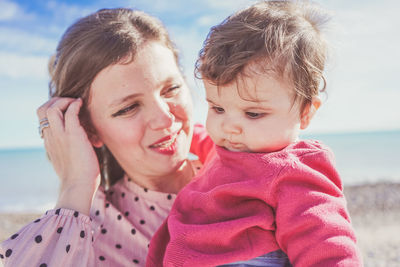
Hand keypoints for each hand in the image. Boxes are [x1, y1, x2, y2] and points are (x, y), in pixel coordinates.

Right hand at [37, 97, 100, 214]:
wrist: (79, 187)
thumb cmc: (78, 177)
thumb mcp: (68, 161)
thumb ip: (68, 151)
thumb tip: (80, 146)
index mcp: (49, 143)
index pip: (42, 119)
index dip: (52, 109)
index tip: (65, 109)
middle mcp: (51, 137)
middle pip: (41, 110)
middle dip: (54, 101)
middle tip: (69, 102)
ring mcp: (60, 136)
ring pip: (51, 109)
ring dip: (64, 101)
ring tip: (76, 103)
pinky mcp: (73, 135)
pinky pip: (70, 113)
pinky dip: (75, 105)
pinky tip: (81, 105)